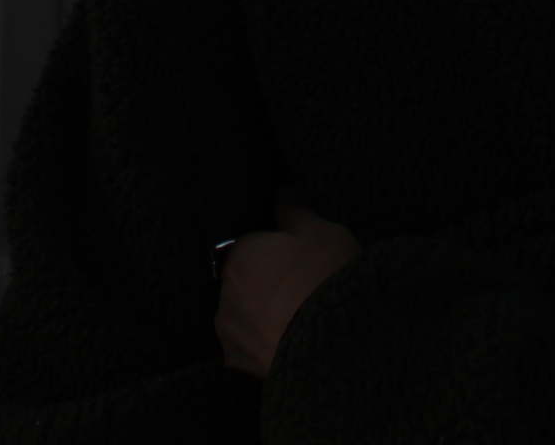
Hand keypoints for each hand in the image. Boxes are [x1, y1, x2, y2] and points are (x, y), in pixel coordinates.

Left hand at [215, 187, 361, 376]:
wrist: (330, 348)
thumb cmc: (325, 280)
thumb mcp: (321, 232)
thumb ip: (295, 209)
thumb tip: (282, 190)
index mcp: (240, 255)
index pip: (254, 245)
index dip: (280, 252)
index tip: (303, 262)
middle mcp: (225, 292)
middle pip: (247, 279)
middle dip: (267, 283)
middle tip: (304, 289)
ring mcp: (228, 331)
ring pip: (244, 314)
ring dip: (262, 315)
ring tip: (298, 320)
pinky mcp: (238, 364)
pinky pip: (248, 346)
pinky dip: (263, 343)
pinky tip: (288, 343)